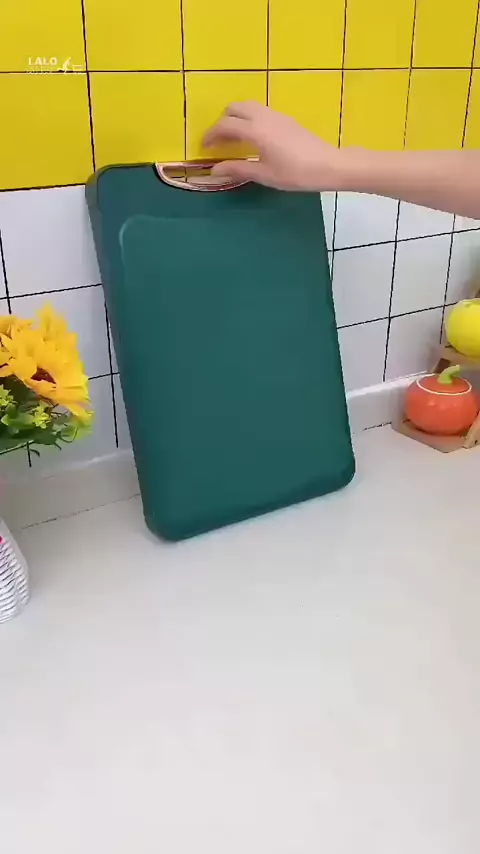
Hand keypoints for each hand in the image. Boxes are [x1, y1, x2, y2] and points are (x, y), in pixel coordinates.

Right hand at [203, 102, 342, 190]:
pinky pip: (259, 111)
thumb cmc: (295, 173)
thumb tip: (214, 170)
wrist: (328, 165)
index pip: (225, 125)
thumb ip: (238, 169)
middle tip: (218, 142)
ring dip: (235, 118)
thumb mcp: (264, 175)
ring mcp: (275, 115)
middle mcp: (263, 116)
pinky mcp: (285, 119)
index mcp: (255, 130)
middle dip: (222, 122)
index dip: (211, 135)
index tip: (204, 148)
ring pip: (247, 106)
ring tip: (233, 138)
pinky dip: (248, 118)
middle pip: (234, 108)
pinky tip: (252, 137)